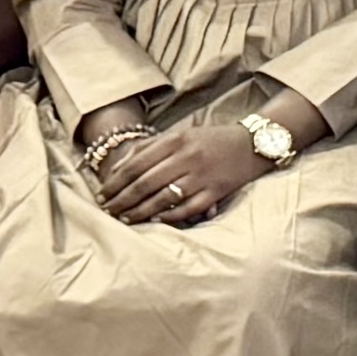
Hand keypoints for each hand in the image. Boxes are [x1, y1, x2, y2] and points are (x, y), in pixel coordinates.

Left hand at [97, 102, 279, 227]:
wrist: (254, 143)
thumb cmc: (212, 140)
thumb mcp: (182, 135)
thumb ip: (151, 148)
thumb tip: (120, 169)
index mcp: (176, 141)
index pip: (136, 165)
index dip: (115, 182)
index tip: (102, 194)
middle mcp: (187, 158)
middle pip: (144, 183)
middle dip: (122, 199)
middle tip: (107, 211)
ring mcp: (202, 176)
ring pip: (162, 198)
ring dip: (140, 211)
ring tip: (124, 219)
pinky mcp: (216, 192)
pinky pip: (187, 209)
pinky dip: (169, 216)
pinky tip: (155, 221)